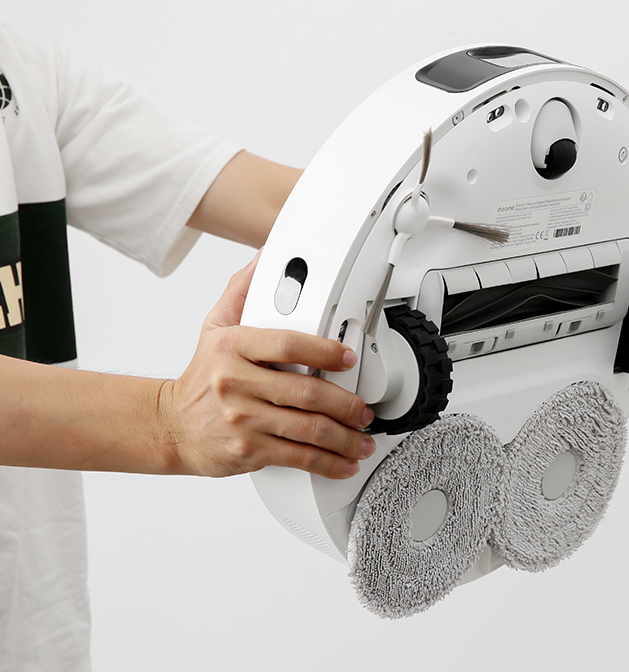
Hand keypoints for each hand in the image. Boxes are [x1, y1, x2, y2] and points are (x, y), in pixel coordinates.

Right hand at [157, 252, 373, 478]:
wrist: (171, 426)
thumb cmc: (202, 376)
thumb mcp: (215, 326)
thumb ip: (243, 292)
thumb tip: (265, 258)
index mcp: (233, 348)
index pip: (286, 344)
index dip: (324, 351)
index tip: (348, 357)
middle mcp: (237, 383)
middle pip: (306, 393)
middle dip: (346, 403)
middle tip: (364, 409)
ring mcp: (243, 419)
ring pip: (308, 429)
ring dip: (345, 436)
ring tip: (362, 438)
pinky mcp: (248, 450)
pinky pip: (298, 457)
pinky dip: (328, 463)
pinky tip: (345, 462)